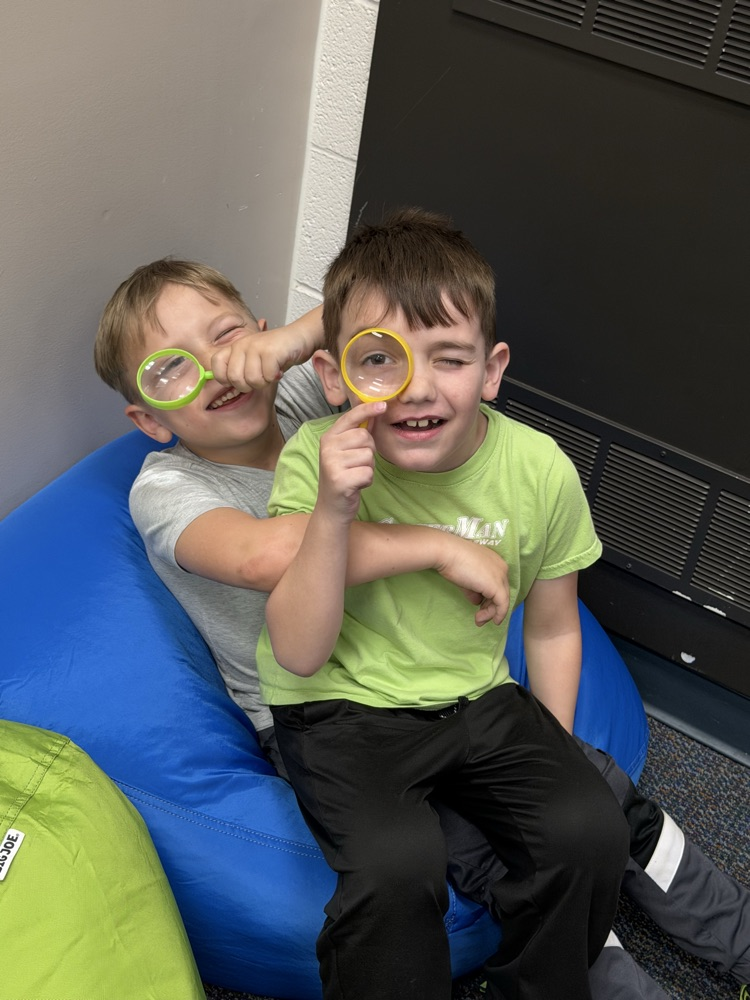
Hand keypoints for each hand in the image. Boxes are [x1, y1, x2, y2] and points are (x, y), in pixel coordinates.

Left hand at [210, 325, 308, 390]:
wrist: (299, 338)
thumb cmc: (276, 353)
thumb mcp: (253, 360)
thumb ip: (238, 369)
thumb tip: (227, 384)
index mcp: (235, 347)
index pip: (216, 366)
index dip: (226, 379)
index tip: (241, 379)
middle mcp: (242, 345)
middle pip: (235, 379)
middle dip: (249, 385)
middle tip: (261, 377)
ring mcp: (255, 347)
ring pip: (252, 380)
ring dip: (264, 382)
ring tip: (270, 372)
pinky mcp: (270, 351)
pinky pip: (267, 376)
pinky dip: (274, 377)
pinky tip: (278, 370)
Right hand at [316, 401, 385, 522]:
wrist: (332, 507)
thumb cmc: (343, 476)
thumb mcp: (346, 452)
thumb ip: (358, 432)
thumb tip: (376, 411)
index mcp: (329, 438)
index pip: (350, 417)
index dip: (367, 410)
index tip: (383, 405)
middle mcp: (327, 448)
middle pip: (365, 437)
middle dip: (369, 451)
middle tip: (357, 464)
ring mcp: (332, 464)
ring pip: (368, 456)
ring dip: (368, 468)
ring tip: (355, 475)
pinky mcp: (340, 480)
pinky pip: (368, 472)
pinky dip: (367, 480)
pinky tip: (356, 485)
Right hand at [435, 539, 509, 626]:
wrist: (447, 553)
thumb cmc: (453, 560)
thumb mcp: (466, 577)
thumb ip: (474, 590)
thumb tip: (476, 602)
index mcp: (495, 562)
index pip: (497, 584)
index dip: (490, 598)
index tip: (481, 607)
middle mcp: (502, 568)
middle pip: (501, 592)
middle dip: (491, 608)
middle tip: (479, 617)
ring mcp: (501, 577)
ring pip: (502, 600)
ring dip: (490, 613)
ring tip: (478, 620)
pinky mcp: (497, 587)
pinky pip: (502, 605)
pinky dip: (497, 615)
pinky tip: (490, 621)